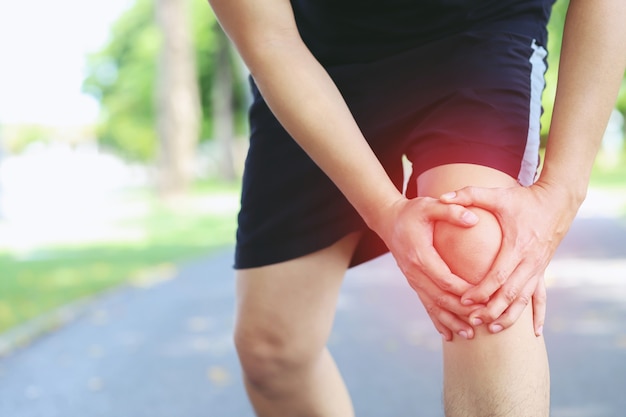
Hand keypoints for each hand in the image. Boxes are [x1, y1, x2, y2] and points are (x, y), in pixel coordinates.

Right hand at [375, 196, 484, 340]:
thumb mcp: (430, 205)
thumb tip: (474, 219)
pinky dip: (437, 320)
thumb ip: (451, 211)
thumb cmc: (412, 212)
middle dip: (462, 312)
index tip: (484, 299)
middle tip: (483, 321)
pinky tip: (449, 335)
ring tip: (469, 335)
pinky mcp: (414, 282)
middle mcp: (414, 271)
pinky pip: (425, 305)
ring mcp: (413, 279)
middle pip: (440, 298)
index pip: (445, 279)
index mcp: (420, 255)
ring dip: (451, 322)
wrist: (388, 220)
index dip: (464, 292)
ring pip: (432, 306)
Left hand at [439, 181, 577, 334]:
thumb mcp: (497, 195)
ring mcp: (539, 267)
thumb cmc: (524, 198)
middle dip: (490, 309)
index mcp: (517, 246)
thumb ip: (469, 195)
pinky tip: (534, 331)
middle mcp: (530, 261)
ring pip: (524, 299)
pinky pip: (540, 296)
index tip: (463, 301)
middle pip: (510, 294)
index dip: (480, 290)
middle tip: (471, 321)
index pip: (497, 276)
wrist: (558, 199)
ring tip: (492, 328)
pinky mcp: (543, 269)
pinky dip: (537, 314)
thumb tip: (442, 197)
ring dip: (509, 316)